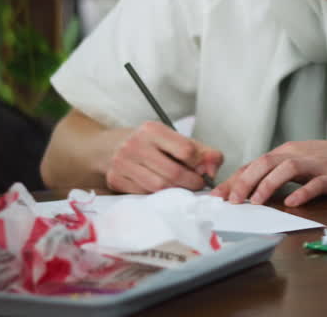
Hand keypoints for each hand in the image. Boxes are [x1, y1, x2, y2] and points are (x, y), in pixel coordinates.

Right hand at [105, 121, 222, 193]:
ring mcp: (123, 162)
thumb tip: (212, 171)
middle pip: (173, 173)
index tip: (202, 171)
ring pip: (158, 187)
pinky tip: (161, 190)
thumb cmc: (154, 146)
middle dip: (191, 183)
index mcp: (153, 130)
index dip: (199, 164)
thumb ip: (203, 153)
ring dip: (175, 191)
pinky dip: (157, 196)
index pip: (185, 150)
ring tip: (181, 188)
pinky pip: (144, 194)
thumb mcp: (177, 141)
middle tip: (197, 185)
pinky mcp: (115, 179)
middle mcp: (135, 144)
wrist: (113, 148)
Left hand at [212, 137, 326, 206]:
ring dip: (268, 184)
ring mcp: (315, 165)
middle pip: (265, 162)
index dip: (234, 180)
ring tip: (256, 202)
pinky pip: (316, 183)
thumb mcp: (297, 164)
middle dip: (245, 182)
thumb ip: (274, 174)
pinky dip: (302, 192)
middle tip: (232, 201)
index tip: (216, 197)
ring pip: (287, 168)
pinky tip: (292, 202)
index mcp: (286, 153)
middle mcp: (297, 155)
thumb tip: (245, 191)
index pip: (254, 164)